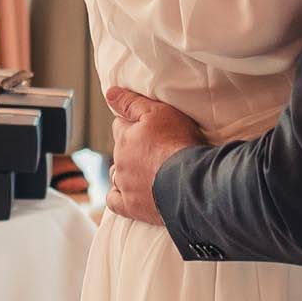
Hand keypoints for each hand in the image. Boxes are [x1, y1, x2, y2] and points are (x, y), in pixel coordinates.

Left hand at [104, 88, 205, 226]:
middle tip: (156, 151)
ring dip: (127, 172)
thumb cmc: (179, 145)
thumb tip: (110, 93)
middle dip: (133, 149)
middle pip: (120, 151)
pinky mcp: (131, 206)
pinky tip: (130, 193)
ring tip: (147, 171)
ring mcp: (125, 185)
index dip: (134, 125)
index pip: (120, 126)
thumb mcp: (158, 112)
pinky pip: (115, 201)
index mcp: (125, 138)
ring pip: (117, 174)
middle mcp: (120, 161)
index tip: (149, 129)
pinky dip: (119, 196)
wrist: (191, 183)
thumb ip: (132, 102)